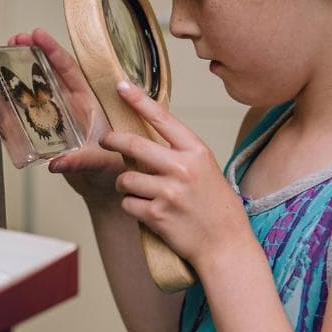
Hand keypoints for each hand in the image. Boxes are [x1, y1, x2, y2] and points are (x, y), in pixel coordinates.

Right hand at [7, 29, 125, 201]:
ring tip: (7, 53)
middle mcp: (73, 104)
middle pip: (51, 70)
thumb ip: (81, 161)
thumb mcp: (101, 162)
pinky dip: (18, 96)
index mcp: (89, 103)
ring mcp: (60, 114)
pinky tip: (4, 88)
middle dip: (34, 51)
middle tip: (15, 39)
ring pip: (40, 85)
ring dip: (24, 69)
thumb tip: (57, 162)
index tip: (38, 34)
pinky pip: (31, 107)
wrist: (105, 186)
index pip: (69, 70)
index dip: (53, 50)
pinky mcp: (49, 127)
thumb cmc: (112, 169)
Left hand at [99, 81, 252, 268]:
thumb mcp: (205, 169)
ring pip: (125, 178)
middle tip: (105, 140)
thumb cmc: (215, 206)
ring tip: (138, 191)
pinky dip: (132, 207)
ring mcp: (169, 192)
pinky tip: (147, 211)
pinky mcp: (157, 214)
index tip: (120, 86)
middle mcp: (182, 168)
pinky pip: (127, 203)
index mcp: (196, 152)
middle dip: (112, 140)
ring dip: (124, 185)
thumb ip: (180, 153)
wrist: (226, 245)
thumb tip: (146, 139)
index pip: (161, 118)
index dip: (138, 100)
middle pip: (133, 144)